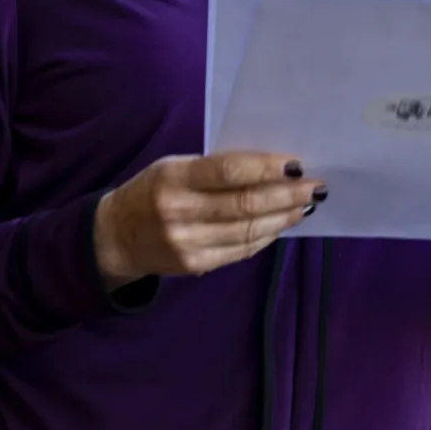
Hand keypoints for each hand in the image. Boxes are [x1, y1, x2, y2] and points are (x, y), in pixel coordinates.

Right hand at [94, 152, 322, 284]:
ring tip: (305, 205)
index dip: (266, 168)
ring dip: (283, 217)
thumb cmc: (152, 192)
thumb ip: (213, 170)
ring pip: (248, 230)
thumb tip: (270, 169)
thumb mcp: (173, 168)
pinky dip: (266, 236)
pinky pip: (240, 250)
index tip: (297, 164)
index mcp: (173, 177)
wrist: (116, 236)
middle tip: (314, 187)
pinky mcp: (195, 265)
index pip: (228, 171)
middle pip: (245, 204)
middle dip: (286, 195)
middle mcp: (179, 211)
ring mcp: (187, 242)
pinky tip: (282, 225)